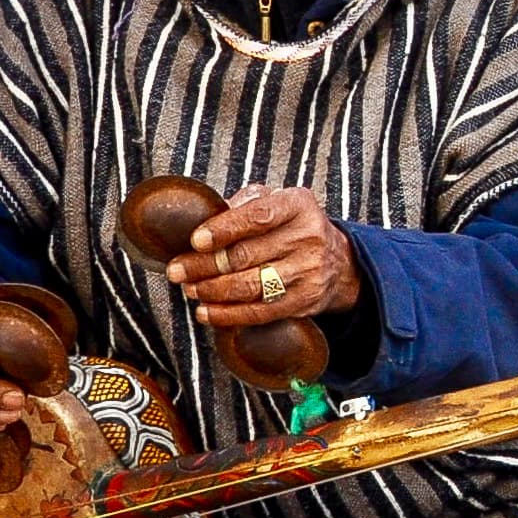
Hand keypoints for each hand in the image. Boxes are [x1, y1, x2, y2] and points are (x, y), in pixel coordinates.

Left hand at [165, 184, 363, 325]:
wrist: (340, 262)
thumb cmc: (294, 227)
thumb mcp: (278, 201)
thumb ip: (245, 203)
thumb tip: (204, 216)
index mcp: (297, 205)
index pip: (257, 217)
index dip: (223, 229)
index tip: (195, 240)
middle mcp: (307, 237)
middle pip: (246, 255)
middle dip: (204, 265)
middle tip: (177, 271)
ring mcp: (308, 271)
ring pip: (251, 286)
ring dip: (212, 291)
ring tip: (190, 289)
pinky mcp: (305, 301)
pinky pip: (261, 311)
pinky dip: (229, 315)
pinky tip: (207, 313)